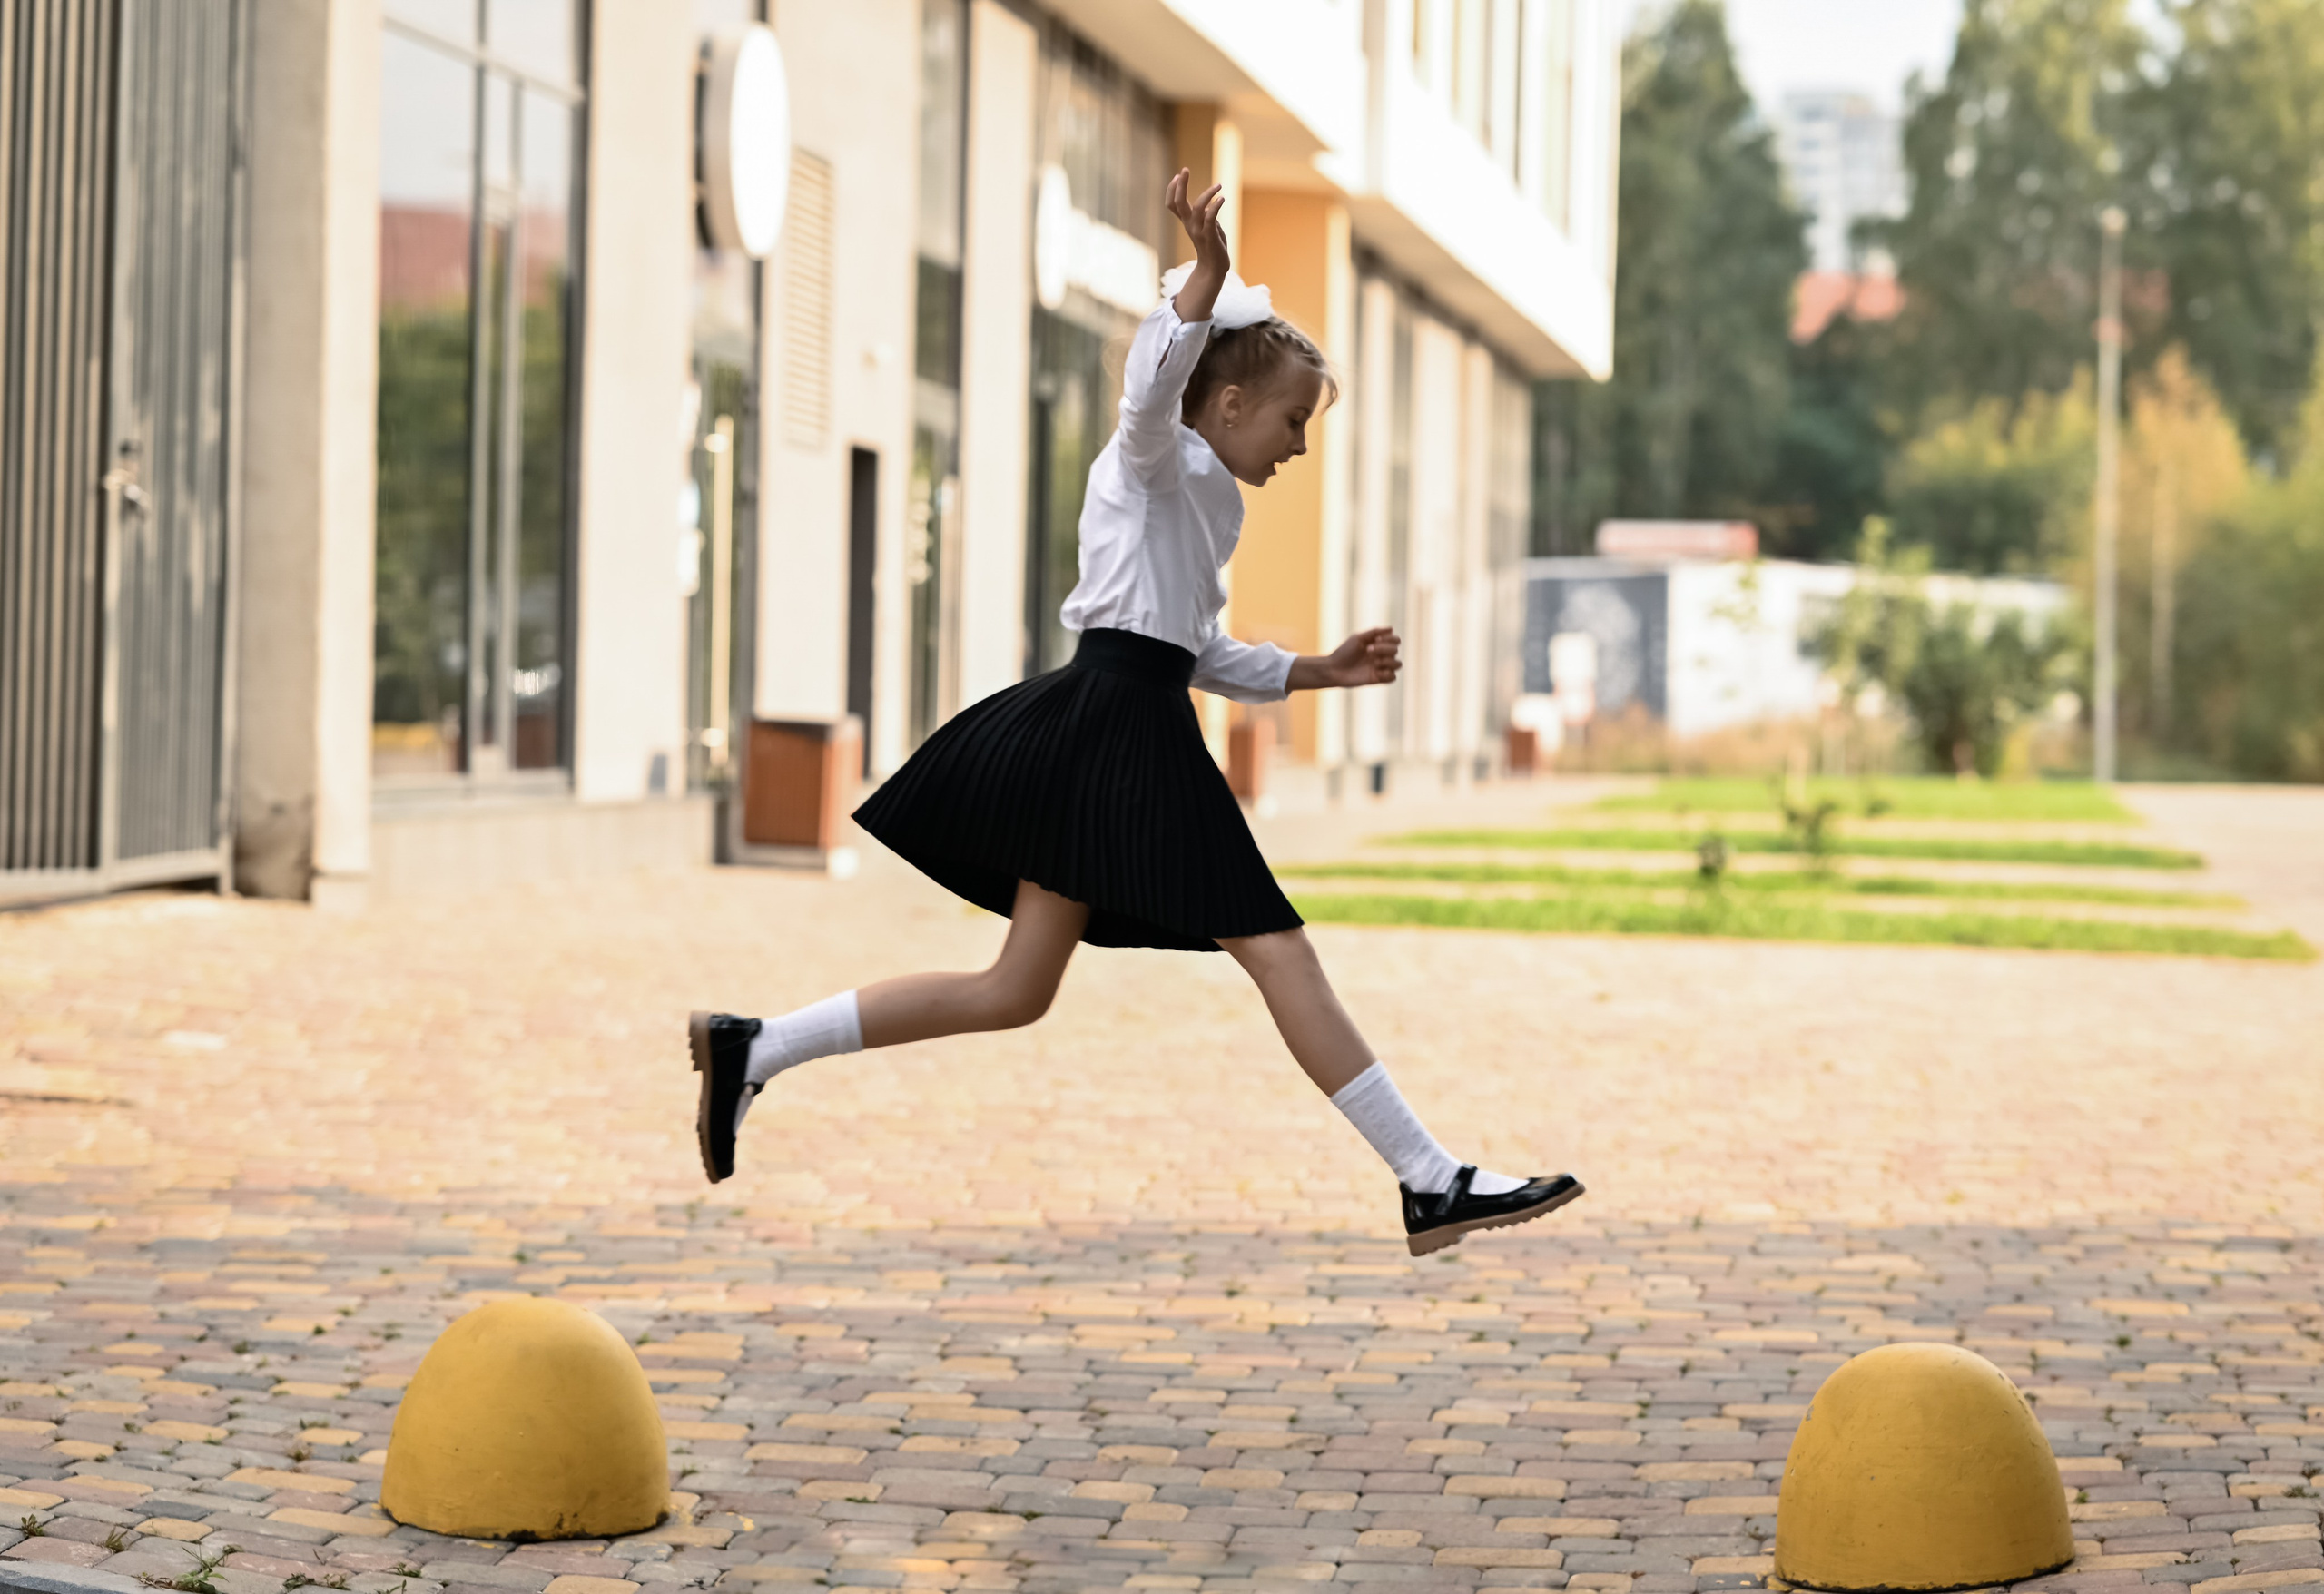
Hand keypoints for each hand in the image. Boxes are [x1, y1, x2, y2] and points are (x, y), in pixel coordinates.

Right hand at [1165, 167, 1228, 322]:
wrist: (1215, 268)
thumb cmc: (1212, 246)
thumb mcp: (1206, 227)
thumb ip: (1204, 214)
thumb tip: (1207, 204)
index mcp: (1187, 222)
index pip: (1172, 204)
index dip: (1172, 189)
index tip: (1178, 175)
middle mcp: (1189, 225)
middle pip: (1178, 203)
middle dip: (1180, 185)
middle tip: (1185, 170)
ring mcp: (1198, 231)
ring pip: (1196, 208)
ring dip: (1207, 194)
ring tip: (1219, 185)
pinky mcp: (1210, 236)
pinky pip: (1210, 218)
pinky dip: (1215, 207)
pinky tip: (1222, 199)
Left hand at [1289, 627, 1401, 690]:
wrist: (1333, 669)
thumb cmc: (1344, 653)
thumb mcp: (1358, 638)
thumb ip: (1374, 632)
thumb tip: (1391, 628)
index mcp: (1378, 645)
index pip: (1395, 640)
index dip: (1390, 639)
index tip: (1376, 639)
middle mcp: (1380, 656)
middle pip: (1396, 650)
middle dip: (1384, 649)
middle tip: (1368, 650)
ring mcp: (1380, 668)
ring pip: (1398, 664)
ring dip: (1388, 661)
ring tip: (1374, 663)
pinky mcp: (1377, 679)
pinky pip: (1393, 677)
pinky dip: (1387, 674)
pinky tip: (1376, 672)